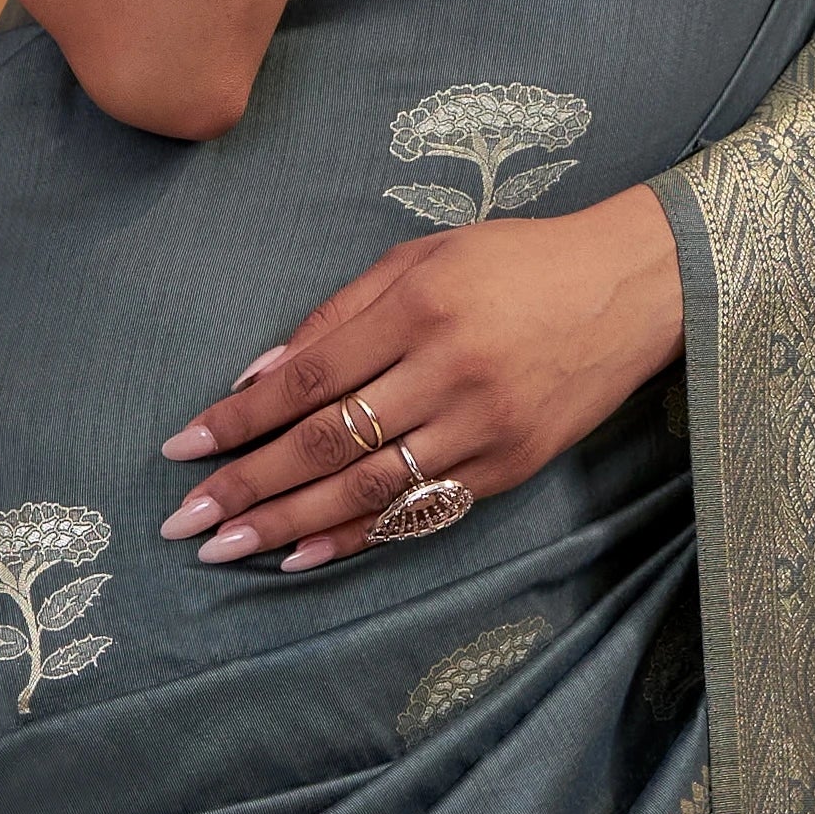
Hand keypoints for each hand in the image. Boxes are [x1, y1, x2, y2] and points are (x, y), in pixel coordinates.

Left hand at [160, 186, 684, 571]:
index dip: (238, 419)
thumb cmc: (517, 261)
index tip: (182, 448)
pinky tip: (302, 557)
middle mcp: (447, 371)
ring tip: (225, 549)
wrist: (632, 289)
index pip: (306, 379)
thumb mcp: (425, 257)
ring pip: (366, 489)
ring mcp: (482, 427)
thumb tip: (260, 375)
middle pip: (326, 443)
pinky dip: (357, 538)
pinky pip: (419, 511)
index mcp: (419, 308)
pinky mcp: (510, 466)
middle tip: (184, 522)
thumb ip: (340, 314)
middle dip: (248, 486)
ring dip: (287, 525)